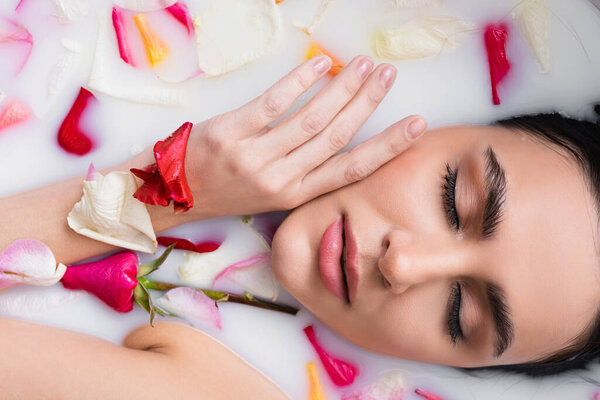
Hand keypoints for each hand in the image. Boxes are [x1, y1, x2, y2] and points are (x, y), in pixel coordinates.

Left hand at [185, 55, 426, 218]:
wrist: (173, 196)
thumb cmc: (226, 191)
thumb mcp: (270, 193)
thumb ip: (302, 169)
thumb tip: (338, 131)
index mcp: (294, 196)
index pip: (350, 170)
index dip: (386, 148)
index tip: (415, 126)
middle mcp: (279, 180)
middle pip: (335, 138)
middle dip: (367, 104)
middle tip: (388, 76)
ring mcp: (255, 157)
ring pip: (310, 120)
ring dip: (341, 89)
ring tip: (363, 66)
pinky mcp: (231, 135)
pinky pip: (273, 105)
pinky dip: (299, 82)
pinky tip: (319, 65)